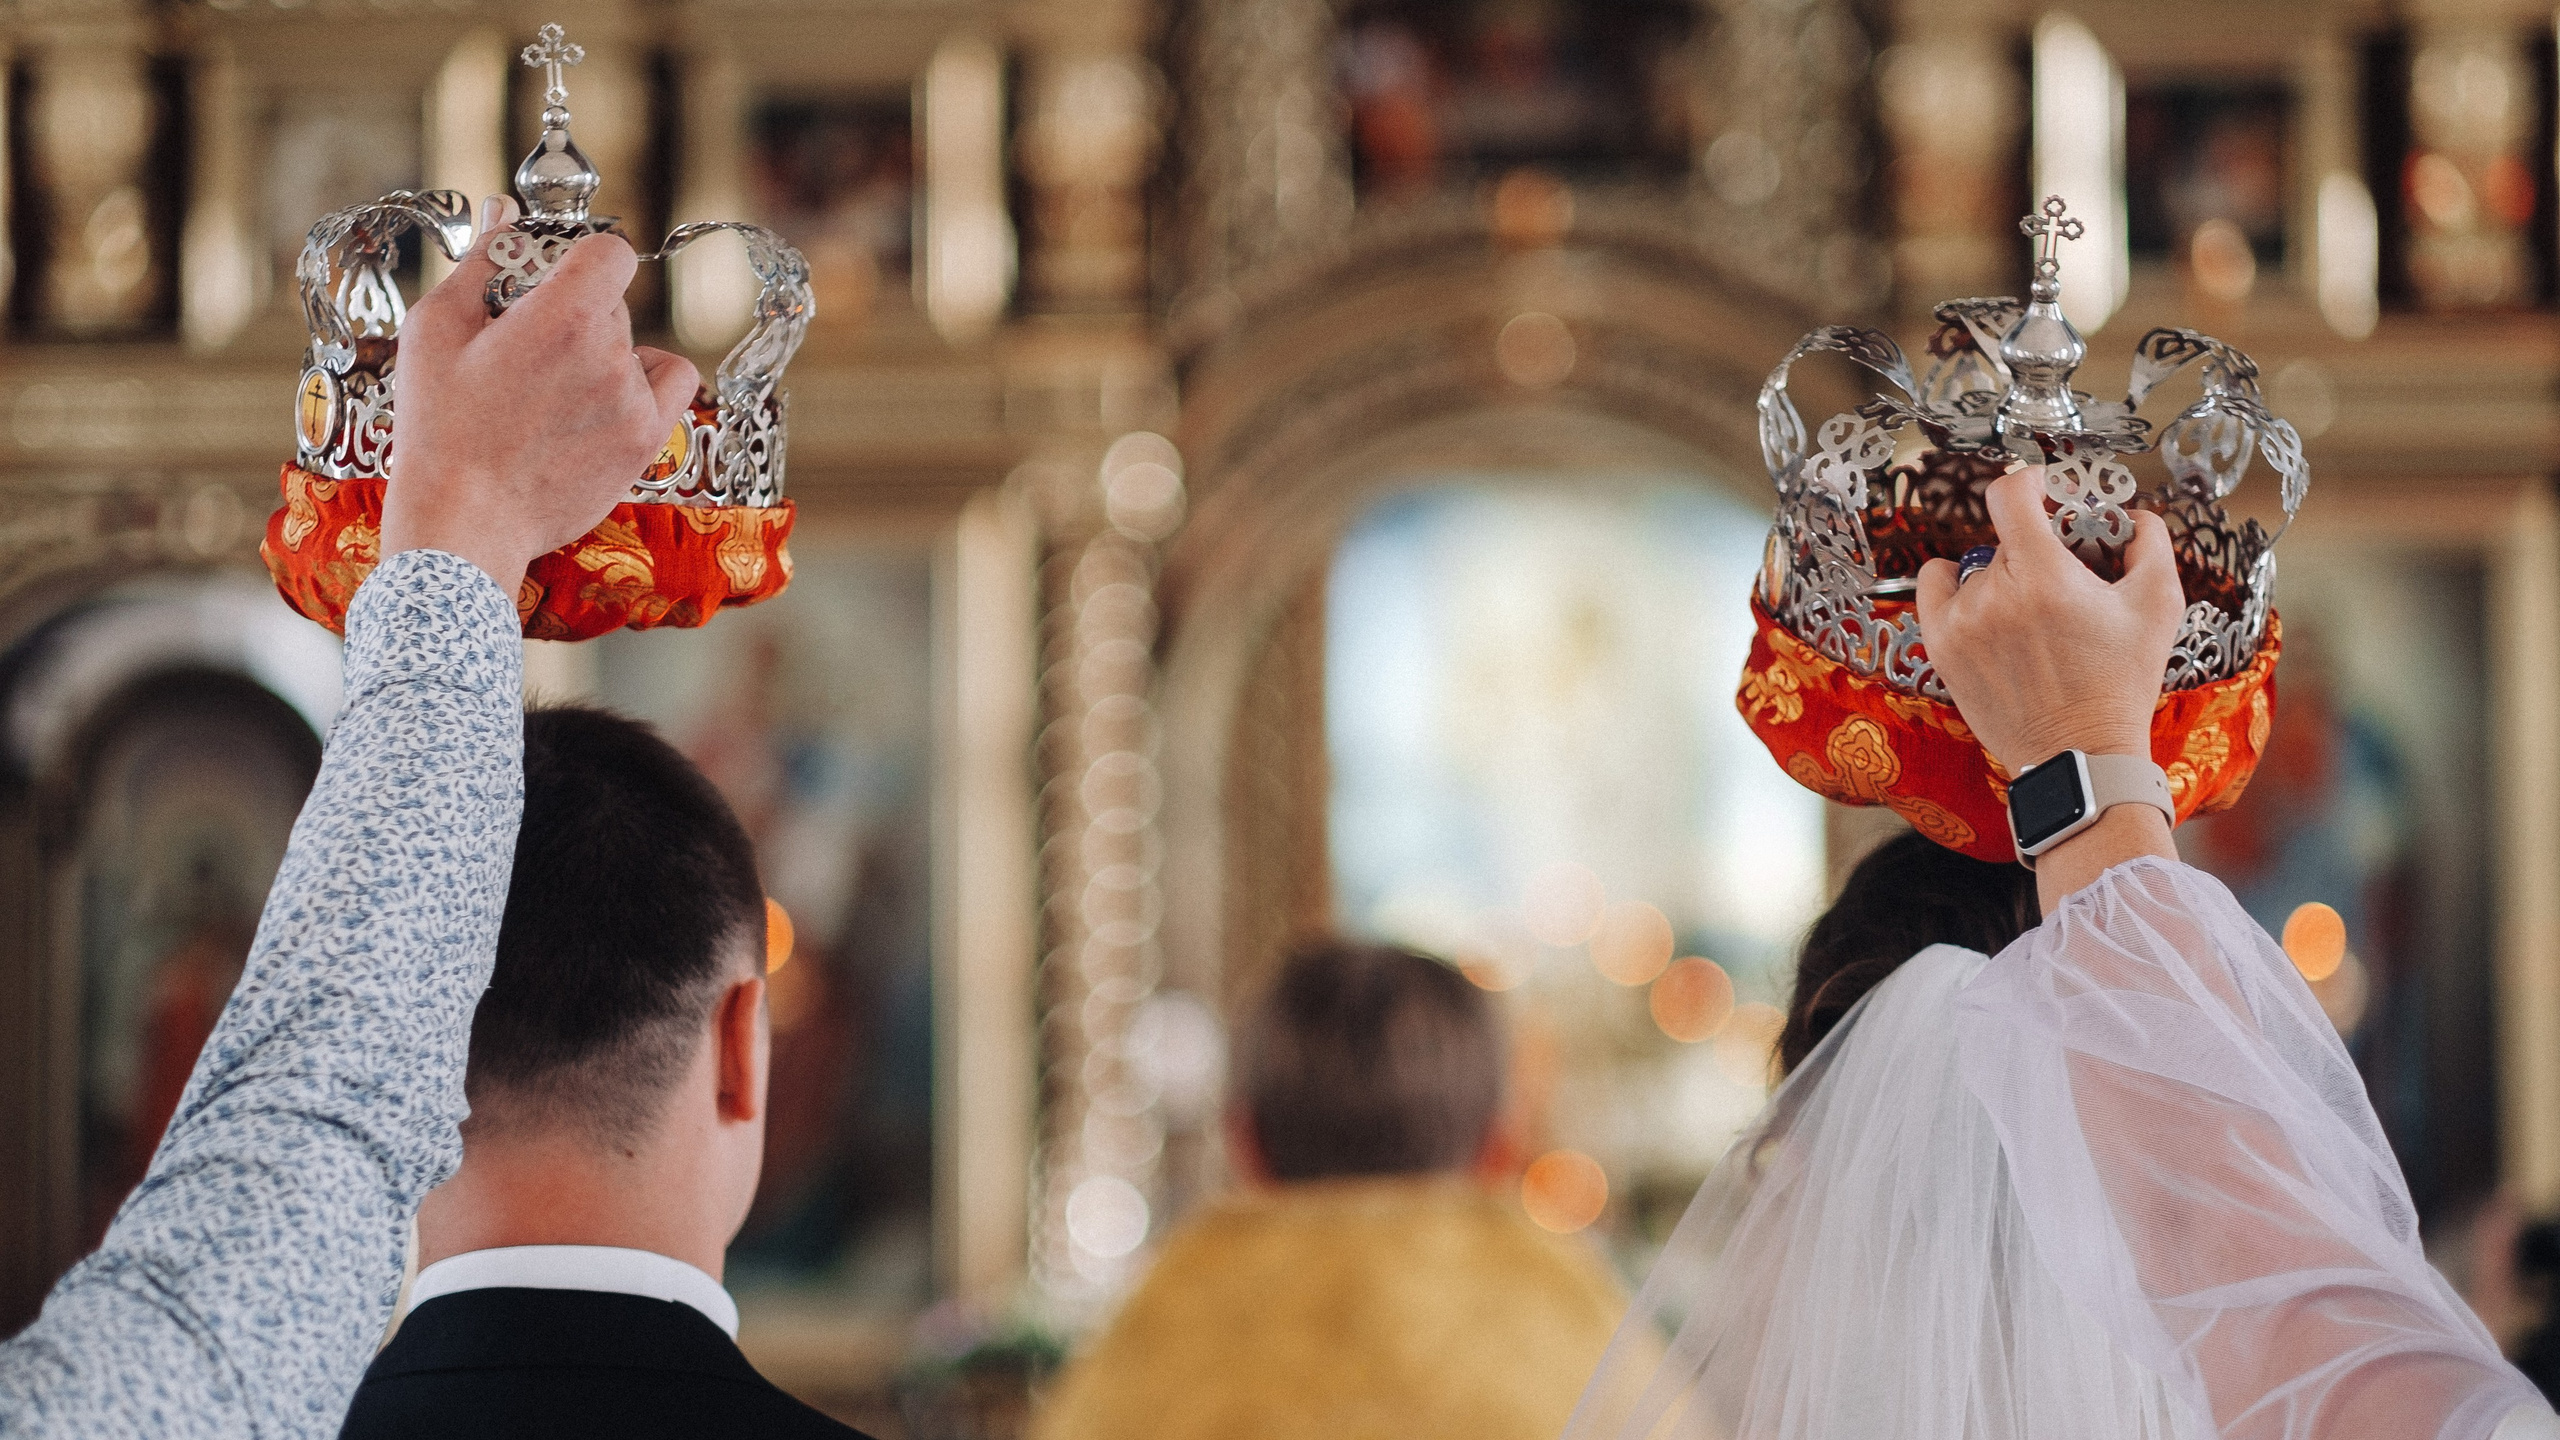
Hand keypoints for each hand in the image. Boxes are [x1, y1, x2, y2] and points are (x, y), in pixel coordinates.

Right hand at [381, 196, 699, 595]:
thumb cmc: (439, 424)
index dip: (581, 259)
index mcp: (563, 315)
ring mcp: (633, 400)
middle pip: (613, 304)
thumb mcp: (437, 328)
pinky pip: (673, 383)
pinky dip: (645, 381)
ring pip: (632, 348)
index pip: (610, 252)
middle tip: (526, 350)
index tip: (551, 279)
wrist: (463, 517)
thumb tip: (504, 212)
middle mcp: (610, 354)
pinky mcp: (645, 440)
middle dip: (575, 313)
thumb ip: (482, 262)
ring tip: (549, 391)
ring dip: (600, 354)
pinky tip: (604, 397)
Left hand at [1917, 466, 2187, 908]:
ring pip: (1979, 567)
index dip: (2029, 481)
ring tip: (2034, 613)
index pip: (2010, 493)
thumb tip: (2133, 514)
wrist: (2078, 755)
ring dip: (2005, 577)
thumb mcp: (2158, 607)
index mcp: (2045, 578)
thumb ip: (2150, 543)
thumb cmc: (2120, 685)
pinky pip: (1933, 584)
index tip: (2044, 490)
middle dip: (2037, 548)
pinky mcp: (1941, 646)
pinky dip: (1953, 581)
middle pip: (2007, 539)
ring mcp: (1961, 622)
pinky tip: (1977, 593)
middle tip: (2063, 575)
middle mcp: (1994, 595)